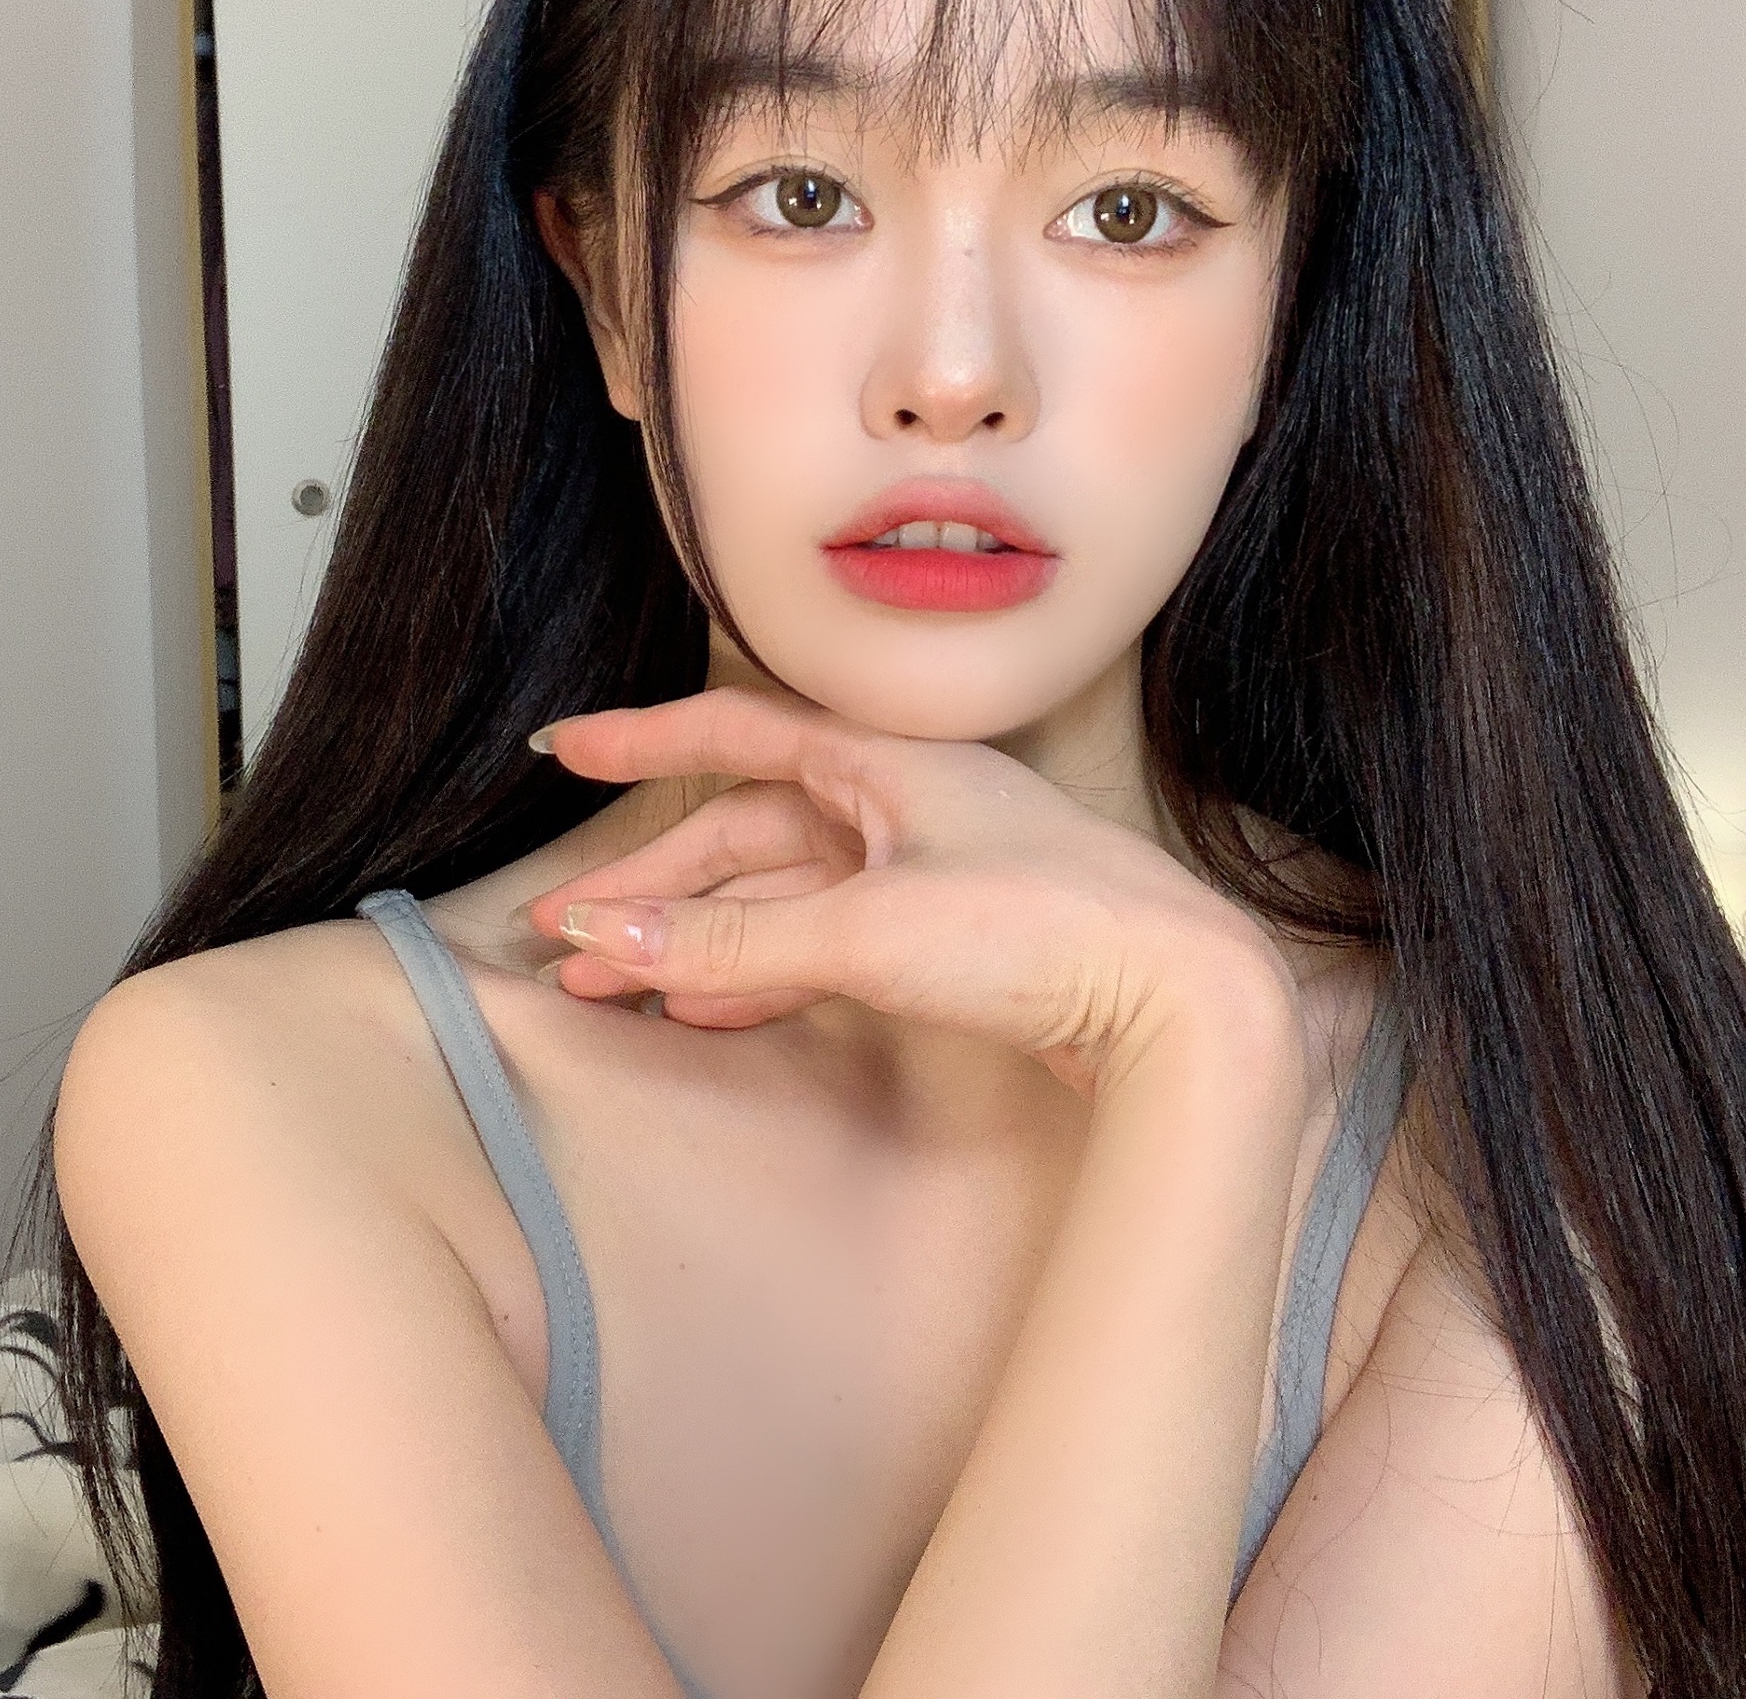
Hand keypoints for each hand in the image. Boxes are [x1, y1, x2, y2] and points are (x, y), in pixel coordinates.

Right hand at [525, 687, 1293, 1091]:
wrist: (1182, 1001)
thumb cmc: (1040, 931)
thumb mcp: (867, 931)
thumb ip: (728, 944)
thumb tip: (599, 942)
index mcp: (882, 764)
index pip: (733, 734)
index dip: (642, 741)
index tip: (562, 750)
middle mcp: (898, 805)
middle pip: (743, 833)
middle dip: (651, 886)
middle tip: (565, 936)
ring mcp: (924, 874)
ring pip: (778, 899)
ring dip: (695, 943)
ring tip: (614, 989)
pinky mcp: (948, 944)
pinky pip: (823, 948)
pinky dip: (759, 976)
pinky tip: (705, 1011)